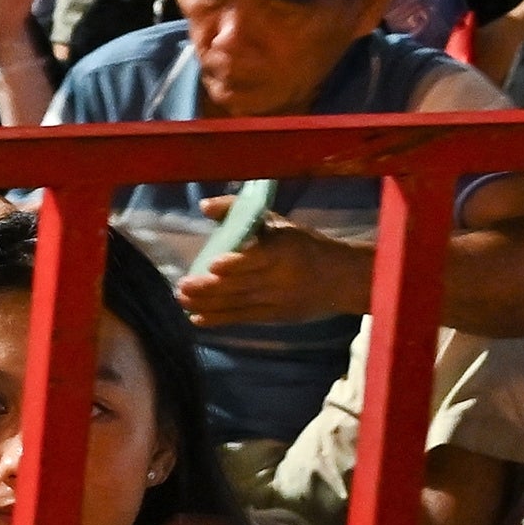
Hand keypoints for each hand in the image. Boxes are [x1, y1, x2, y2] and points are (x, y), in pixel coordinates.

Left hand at [175, 223, 370, 328]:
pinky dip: (220, 319)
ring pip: (240, 303)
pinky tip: (197, 318)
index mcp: (284, 250)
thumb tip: (204, 206)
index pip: (258, 258)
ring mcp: (278, 300)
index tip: (213, 265)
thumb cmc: (303, 244)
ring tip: (183, 301)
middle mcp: (281, 277)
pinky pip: (244, 318)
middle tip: (182, 287)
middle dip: (211, 288)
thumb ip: (238, 211)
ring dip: (209, 304)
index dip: (237, 263)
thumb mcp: (277, 223)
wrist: (340, 279)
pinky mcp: (275, 316)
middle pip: (243, 284)